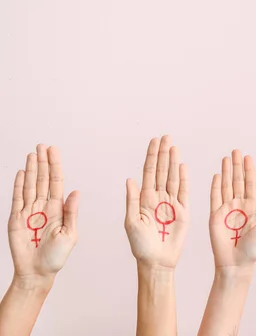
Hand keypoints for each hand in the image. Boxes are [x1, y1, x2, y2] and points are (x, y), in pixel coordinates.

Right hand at [8, 145, 78, 279]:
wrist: (37, 272)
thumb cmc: (56, 257)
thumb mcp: (69, 235)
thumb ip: (71, 213)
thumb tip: (76, 192)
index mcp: (58, 209)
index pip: (56, 182)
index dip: (54, 166)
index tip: (54, 151)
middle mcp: (43, 207)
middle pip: (42, 179)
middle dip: (43, 162)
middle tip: (42, 146)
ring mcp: (29, 211)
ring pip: (30, 185)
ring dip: (30, 170)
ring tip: (32, 154)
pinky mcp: (16, 219)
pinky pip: (17, 198)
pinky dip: (18, 185)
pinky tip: (20, 172)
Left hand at [125, 136, 188, 268]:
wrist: (156, 262)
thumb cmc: (140, 247)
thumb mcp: (130, 223)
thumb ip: (132, 200)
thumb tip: (130, 179)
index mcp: (144, 199)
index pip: (149, 172)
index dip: (151, 156)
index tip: (154, 141)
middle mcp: (158, 198)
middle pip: (162, 171)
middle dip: (163, 153)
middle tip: (166, 137)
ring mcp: (172, 204)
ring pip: (173, 178)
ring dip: (173, 162)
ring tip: (174, 146)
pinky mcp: (184, 211)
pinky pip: (185, 191)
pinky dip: (185, 178)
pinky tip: (183, 166)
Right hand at [209, 150, 255, 268]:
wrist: (236, 263)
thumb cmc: (254, 250)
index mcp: (253, 207)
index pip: (251, 184)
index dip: (249, 170)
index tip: (248, 157)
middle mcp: (239, 205)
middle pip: (238, 180)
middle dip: (237, 165)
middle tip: (236, 151)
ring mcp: (226, 209)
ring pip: (226, 185)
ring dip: (226, 171)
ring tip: (226, 158)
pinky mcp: (214, 215)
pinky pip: (214, 197)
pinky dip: (215, 186)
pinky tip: (217, 175)